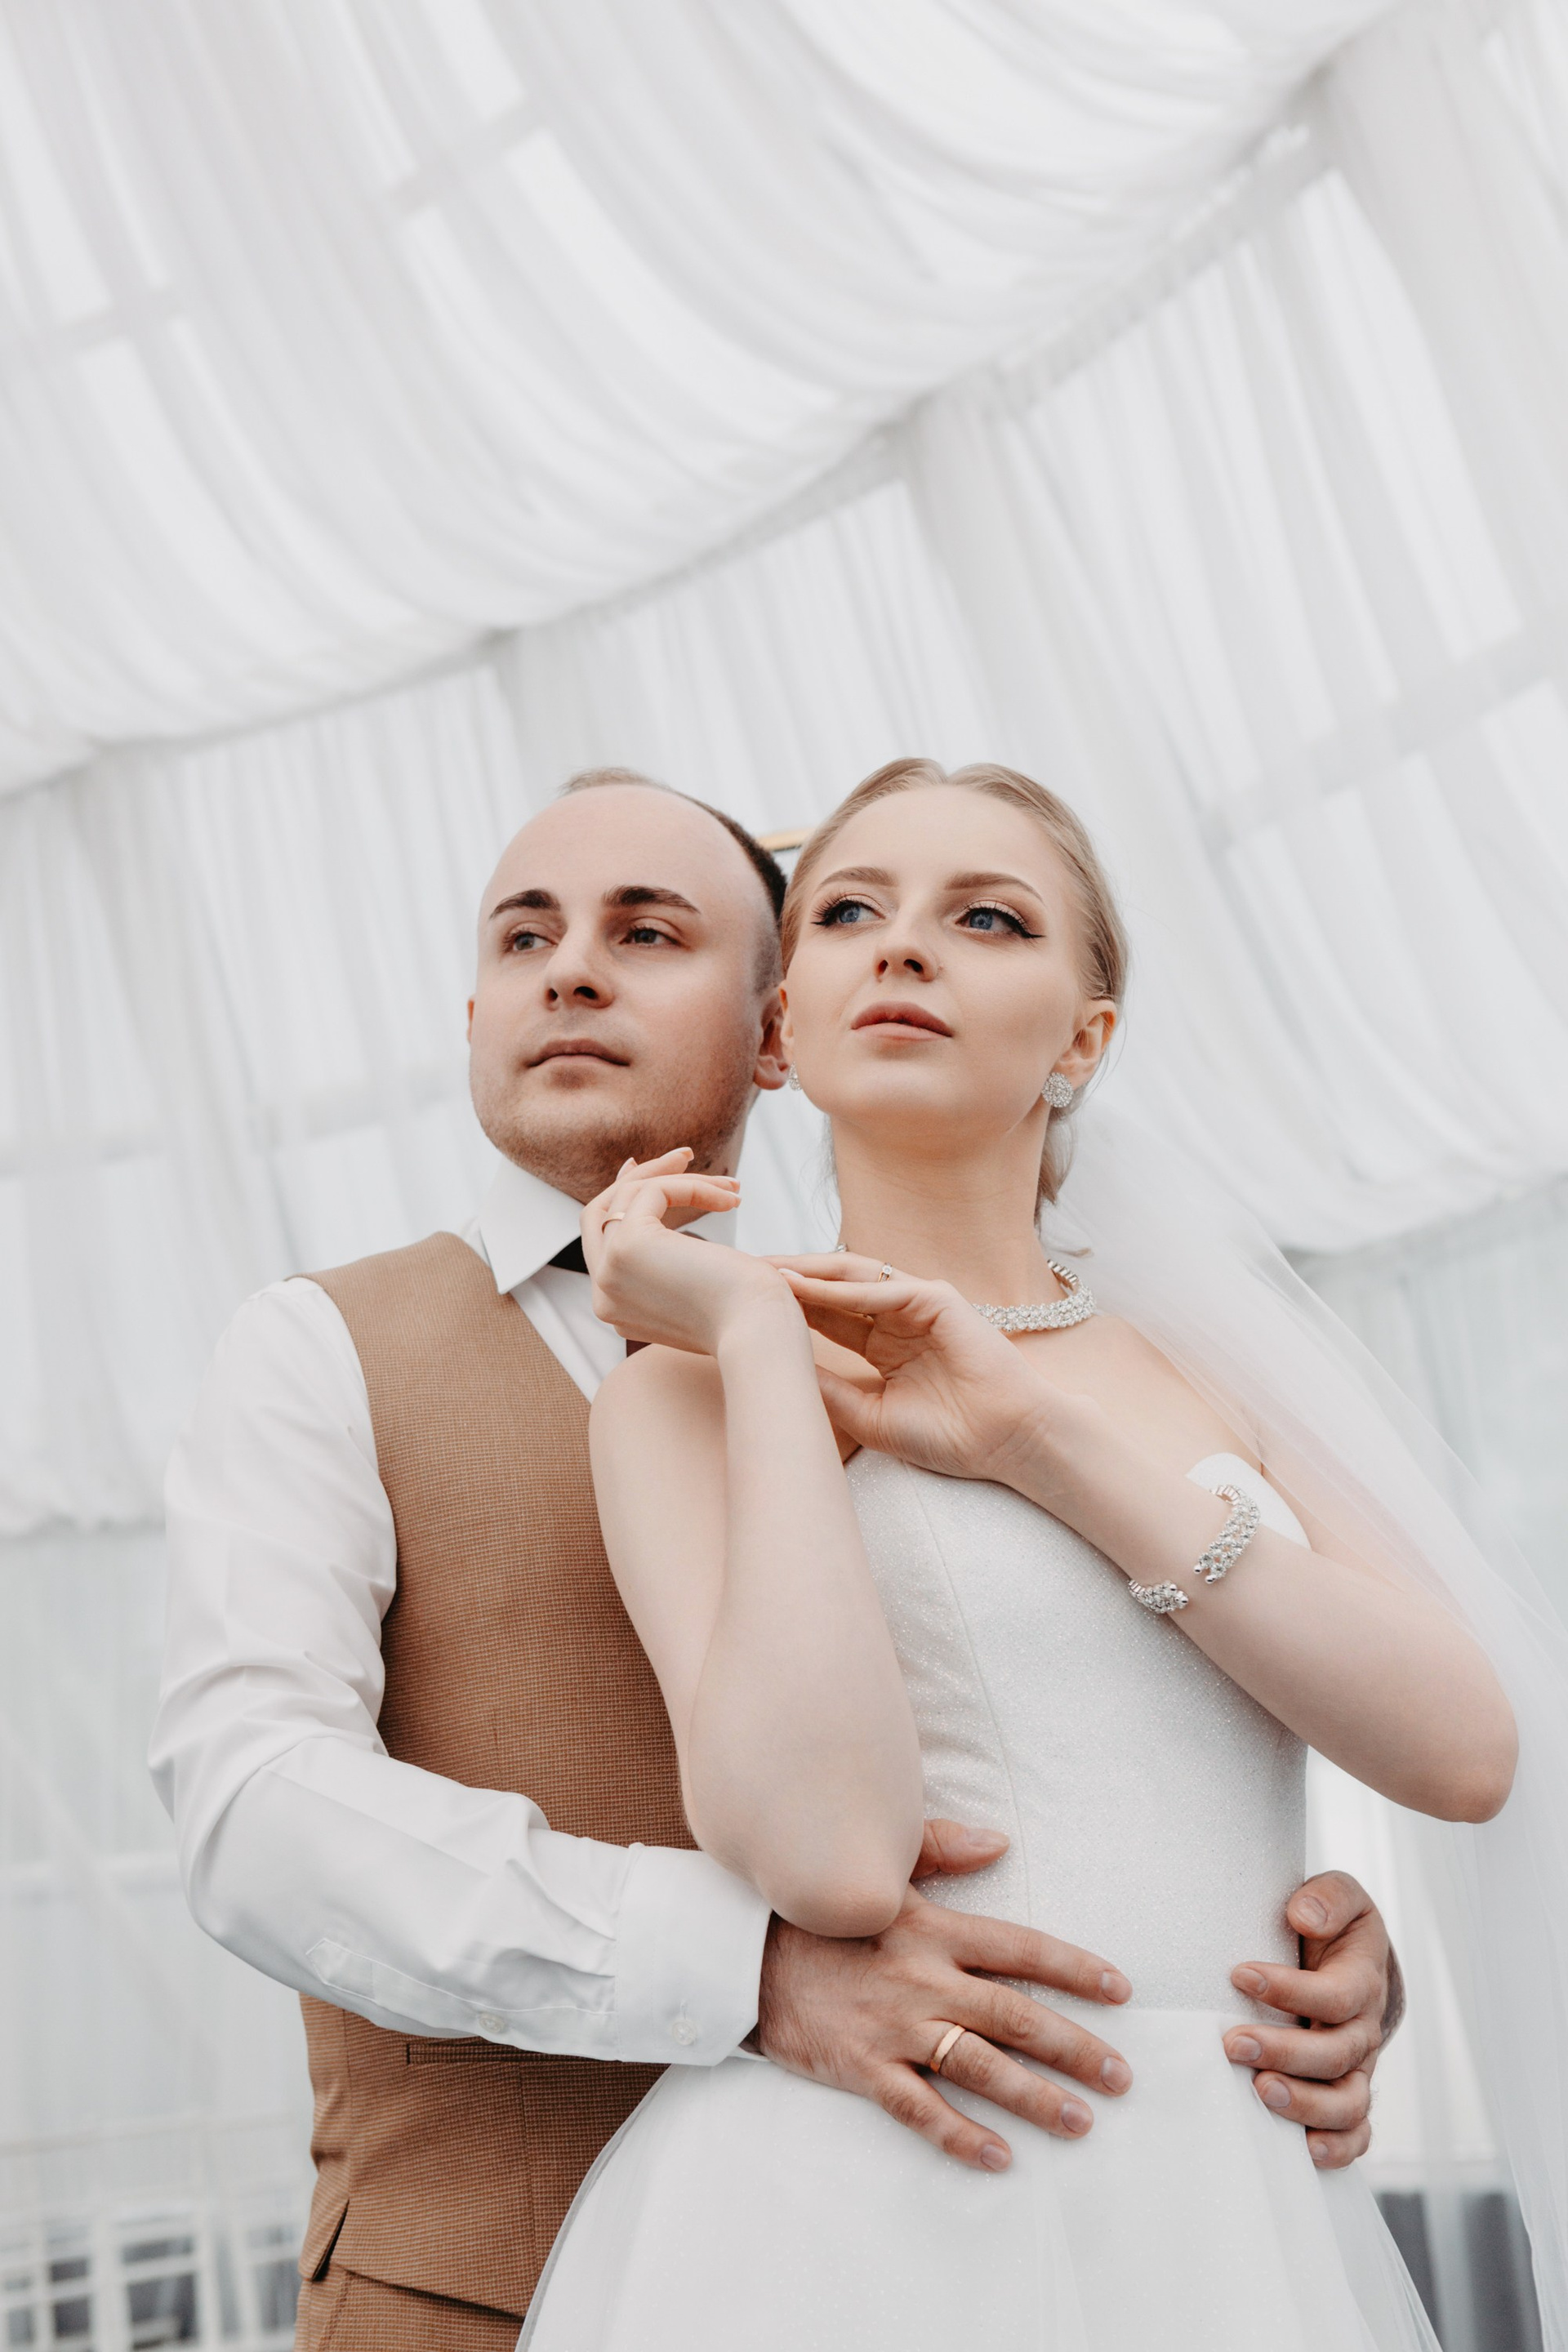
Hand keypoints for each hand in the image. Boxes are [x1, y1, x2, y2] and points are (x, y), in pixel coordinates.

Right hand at [583, 1151, 788, 1354]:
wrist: (758, 1334)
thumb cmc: (746, 1319)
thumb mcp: (701, 1294)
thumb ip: (675, 1272)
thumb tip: (676, 1241)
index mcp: (616, 1310)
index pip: (602, 1244)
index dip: (623, 1205)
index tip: (655, 1177)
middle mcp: (602, 1295)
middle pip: (598, 1216)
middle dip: (637, 1180)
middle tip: (679, 1158)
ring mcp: (609, 1271)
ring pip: (626, 1197)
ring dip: (680, 1179)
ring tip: (729, 1183)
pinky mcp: (628, 1246)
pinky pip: (653, 1191)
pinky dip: (694, 1187)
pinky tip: (730, 1199)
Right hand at [755, 1820, 1133, 2172]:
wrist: (746, 1955)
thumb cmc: (820, 1912)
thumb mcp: (881, 1871)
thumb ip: (942, 1850)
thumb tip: (1000, 1842)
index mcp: (933, 1930)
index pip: (1020, 1948)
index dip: (1074, 1969)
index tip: (1120, 1990)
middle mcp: (923, 1980)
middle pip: (1014, 2016)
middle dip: (1074, 2048)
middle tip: (1122, 2076)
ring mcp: (895, 2029)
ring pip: (979, 2068)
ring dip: (1035, 2097)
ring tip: (1081, 2121)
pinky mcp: (864, 2069)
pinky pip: (920, 2110)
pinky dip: (960, 2135)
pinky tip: (999, 2158)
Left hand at [768, 1254, 1059, 1483]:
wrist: (1005, 1443)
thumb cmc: (949, 1436)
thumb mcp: (869, 1415)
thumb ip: (828, 1389)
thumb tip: (775, 1371)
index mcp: (883, 1345)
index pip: (826, 1315)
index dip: (787, 1308)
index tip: (742, 1305)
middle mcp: (897, 1318)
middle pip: (833, 1288)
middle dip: (789, 1279)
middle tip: (742, 1274)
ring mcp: (919, 1304)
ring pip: (854, 1276)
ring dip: (810, 1272)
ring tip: (767, 1271)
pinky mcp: (940, 1300)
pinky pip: (885, 1289)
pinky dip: (847, 1289)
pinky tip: (810, 1288)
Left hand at [1223, 1871, 1399, 2167]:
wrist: (1350, 1959)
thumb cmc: (1332, 1926)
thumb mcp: (1340, 1895)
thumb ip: (1327, 1897)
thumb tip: (1303, 1916)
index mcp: (1363, 1981)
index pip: (1335, 1995)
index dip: (1290, 1989)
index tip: (1239, 1974)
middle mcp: (1363, 2031)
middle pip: (1335, 2054)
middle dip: (1283, 2052)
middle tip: (1232, 2043)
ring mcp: (1358, 2069)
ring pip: (1347, 2102)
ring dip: (1305, 2104)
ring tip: (1260, 2092)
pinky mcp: (1348, 2095)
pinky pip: (1355, 2134)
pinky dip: (1336, 2148)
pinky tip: (1304, 2149)